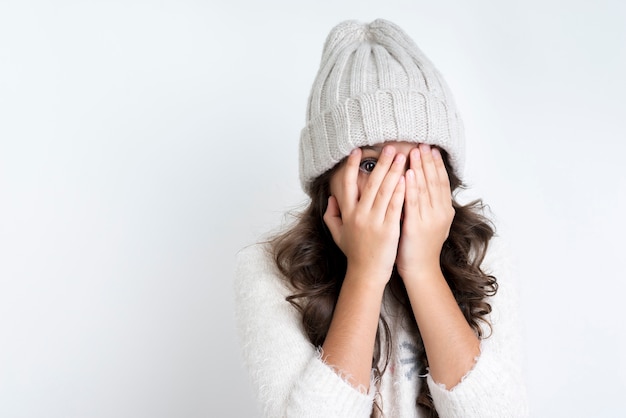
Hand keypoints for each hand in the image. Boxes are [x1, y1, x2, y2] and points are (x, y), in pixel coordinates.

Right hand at [323, 146, 405, 283]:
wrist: (366, 273)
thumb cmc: (354, 253)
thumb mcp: (337, 234)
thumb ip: (331, 215)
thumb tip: (331, 198)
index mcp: (347, 213)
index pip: (347, 184)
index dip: (351, 167)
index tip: (356, 151)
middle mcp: (359, 214)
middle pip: (370, 183)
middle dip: (381, 163)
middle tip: (389, 147)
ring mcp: (374, 221)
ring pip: (385, 191)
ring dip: (393, 172)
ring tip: (401, 157)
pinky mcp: (389, 228)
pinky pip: (395, 205)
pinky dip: (401, 191)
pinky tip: (407, 178)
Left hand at [396, 144, 454, 280]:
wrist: (420, 269)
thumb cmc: (420, 245)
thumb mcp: (431, 222)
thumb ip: (429, 203)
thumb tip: (423, 182)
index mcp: (445, 210)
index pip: (442, 181)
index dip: (436, 164)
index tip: (430, 148)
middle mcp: (440, 213)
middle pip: (435, 181)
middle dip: (428, 161)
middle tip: (422, 144)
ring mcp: (429, 219)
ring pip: (426, 188)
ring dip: (420, 168)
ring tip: (415, 152)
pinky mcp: (416, 226)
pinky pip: (413, 203)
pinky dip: (411, 187)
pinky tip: (407, 174)